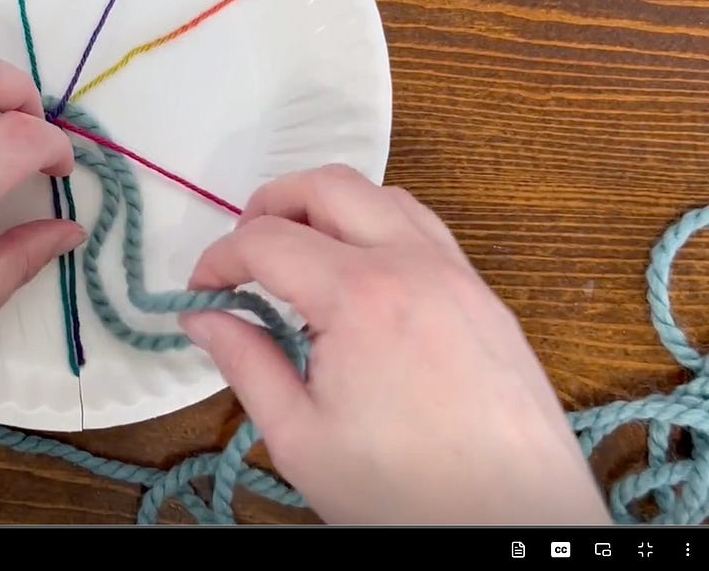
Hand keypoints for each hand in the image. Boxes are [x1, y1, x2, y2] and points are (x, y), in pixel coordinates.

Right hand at [178, 164, 610, 524]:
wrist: (512, 526)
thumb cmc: (408, 495)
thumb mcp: (300, 437)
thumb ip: (245, 363)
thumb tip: (204, 319)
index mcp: (361, 297)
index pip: (266, 240)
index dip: (219, 258)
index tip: (201, 292)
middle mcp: (415, 266)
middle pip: (327, 186)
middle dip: (270, 204)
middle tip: (242, 252)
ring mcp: (459, 276)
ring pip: (382, 196)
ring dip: (328, 208)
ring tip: (298, 255)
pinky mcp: (485, 299)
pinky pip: (425, 230)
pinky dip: (378, 228)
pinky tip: (359, 277)